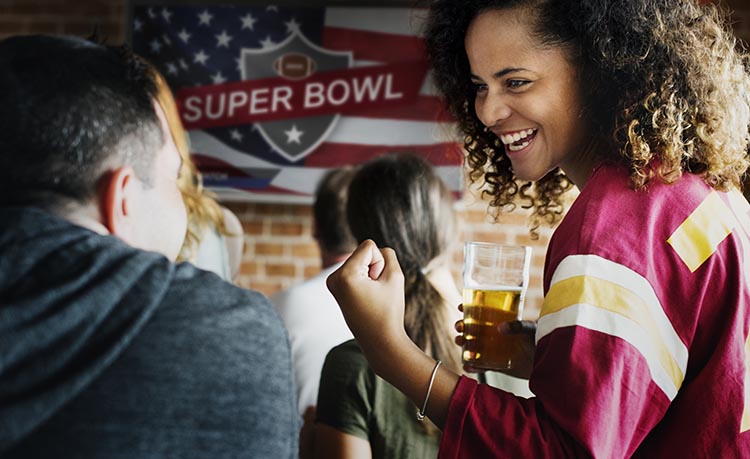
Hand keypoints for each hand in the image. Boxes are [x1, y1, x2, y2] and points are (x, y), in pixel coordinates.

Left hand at [326, 240, 411, 372]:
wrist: (379, 341)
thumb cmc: (389, 310)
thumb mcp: (395, 275)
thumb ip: (387, 254)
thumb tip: (373, 251)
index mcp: (344, 275)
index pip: (369, 246)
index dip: (381, 263)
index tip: (378, 284)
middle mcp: (333, 278)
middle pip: (363, 252)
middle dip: (374, 268)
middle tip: (375, 293)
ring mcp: (332, 283)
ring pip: (360, 261)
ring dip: (370, 274)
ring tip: (371, 296)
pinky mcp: (336, 288)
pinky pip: (356, 270)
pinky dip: (364, 280)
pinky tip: (366, 297)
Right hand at [454, 303, 536, 379]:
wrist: (549, 365)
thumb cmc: (543, 341)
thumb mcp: (532, 329)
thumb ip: (519, 326)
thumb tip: (500, 328)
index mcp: (503, 321)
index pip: (484, 311)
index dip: (470, 308)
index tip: (461, 307)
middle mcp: (496, 334)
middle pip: (474, 328)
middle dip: (462, 326)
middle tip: (459, 327)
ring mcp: (495, 350)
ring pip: (473, 345)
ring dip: (464, 344)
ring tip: (460, 343)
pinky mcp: (497, 365)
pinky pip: (481, 365)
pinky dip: (472, 366)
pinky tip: (468, 366)